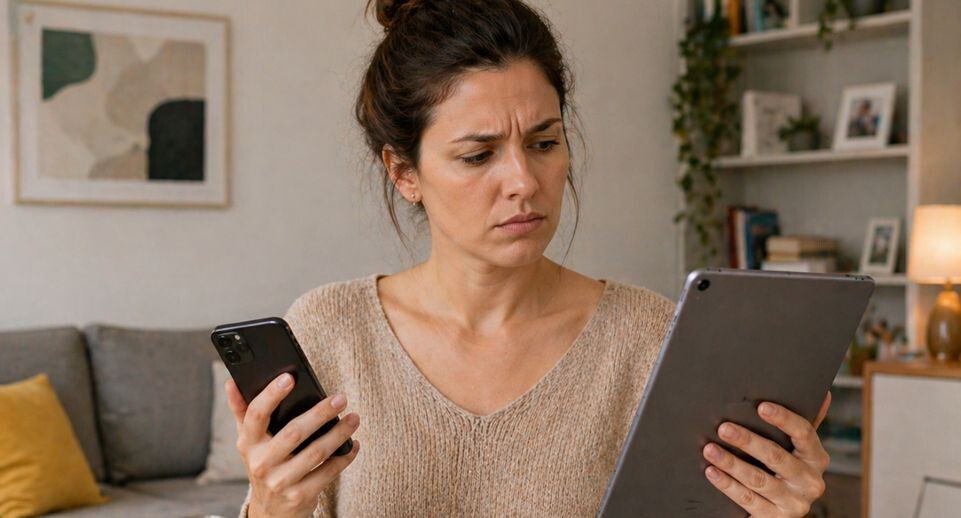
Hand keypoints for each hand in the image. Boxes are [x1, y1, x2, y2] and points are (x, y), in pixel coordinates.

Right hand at [225, 372, 360, 517]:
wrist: (270, 511)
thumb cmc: (264, 463)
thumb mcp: (249, 442)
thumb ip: (242, 411)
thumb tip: (231, 382)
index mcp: (247, 444)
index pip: (256, 415)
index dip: (271, 395)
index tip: (289, 377)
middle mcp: (261, 463)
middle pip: (294, 433)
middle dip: (320, 413)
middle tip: (340, 398)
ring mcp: (280, 482)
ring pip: (315, 453)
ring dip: (339, 434)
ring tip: (354, 418)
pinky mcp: (300, 496)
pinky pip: (328, 472)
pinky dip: (344, 456)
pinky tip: (354, 444)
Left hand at [701, 391, 831, 516]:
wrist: (781, 512)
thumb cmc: (785, 470)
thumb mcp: (797, 450)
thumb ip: (803, 426)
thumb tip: (824, 394)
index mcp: (816, 458)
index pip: (804, 433)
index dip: (783, 419)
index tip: (761, 407)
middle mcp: (810, 481)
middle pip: (776, 456)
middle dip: (747, 441)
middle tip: (723, 428)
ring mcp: (795, 503)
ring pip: (758, 479)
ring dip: (731, 463)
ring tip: (710, 449)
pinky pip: (747, 500)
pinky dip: (727, 485)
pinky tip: (712, 472)